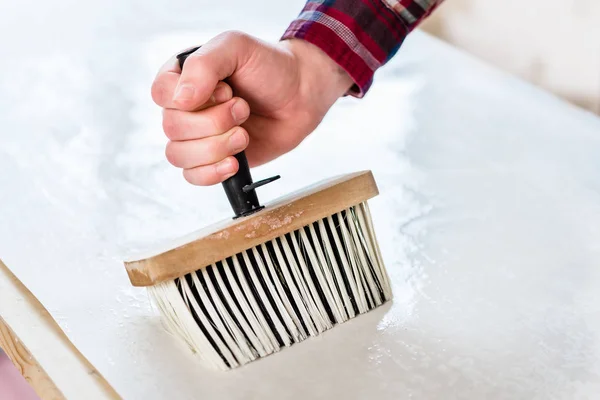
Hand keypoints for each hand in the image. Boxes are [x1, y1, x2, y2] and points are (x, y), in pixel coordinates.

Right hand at [151, 31, 352, 184]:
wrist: (301, 96)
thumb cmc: (270, 67)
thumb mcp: (237, 47)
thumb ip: (204, 65)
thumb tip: (180, 100)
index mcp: (182, 75)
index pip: (161, 94)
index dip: (193, 99)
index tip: (226, 90)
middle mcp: (184, 107)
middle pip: (172, 128)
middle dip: (214, 122)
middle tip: (243, 109)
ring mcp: (197, 135)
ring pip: (179, 155)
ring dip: (216, 147)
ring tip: (244, 134)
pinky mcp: (212, 159)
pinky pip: (192, 176)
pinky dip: (212, 173)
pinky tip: (234, 162)